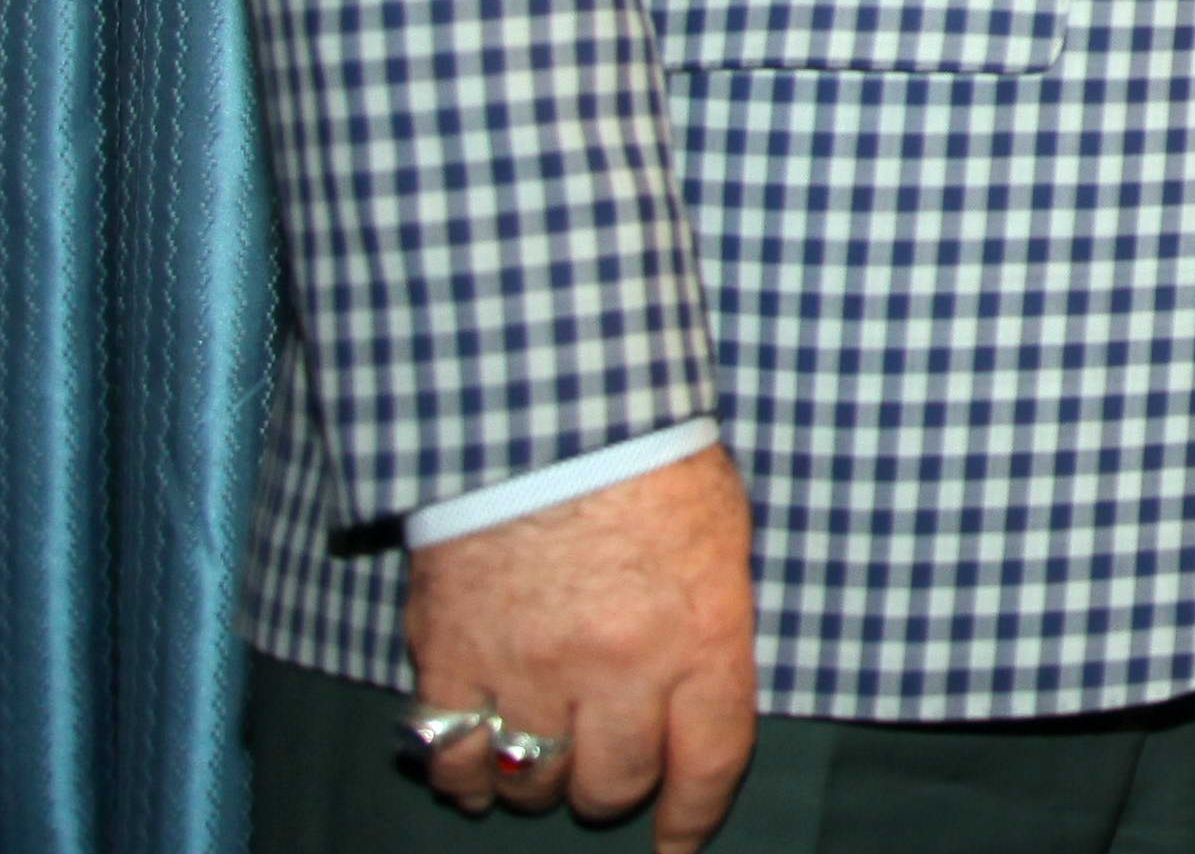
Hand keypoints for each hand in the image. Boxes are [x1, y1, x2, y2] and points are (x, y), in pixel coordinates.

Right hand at [404, 445, 754, 846]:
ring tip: (544, 751)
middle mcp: (618, 668)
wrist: (548, 405)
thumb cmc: (650, 457)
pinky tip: (473, 764)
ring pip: (533, 782)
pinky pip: (453, 755)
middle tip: (609, 765)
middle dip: (615, 787)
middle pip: (614, 784)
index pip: (708, 764)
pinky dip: (462, 774)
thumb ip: (710, 625)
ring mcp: (530, 668)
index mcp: (700, 635)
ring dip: (540, 779)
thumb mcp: (721, 538)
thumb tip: (705, 695)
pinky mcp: (453, 656)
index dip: (693, 817)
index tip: (679, 839)